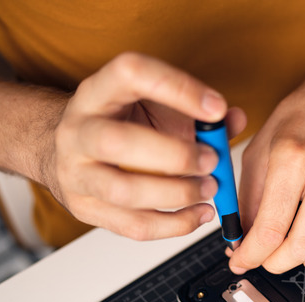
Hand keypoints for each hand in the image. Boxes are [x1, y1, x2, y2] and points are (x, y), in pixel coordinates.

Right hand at [47, 52, 245, 239]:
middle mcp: (78, 130)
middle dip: (175, 155)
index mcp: (97, 92)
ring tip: (209, 189)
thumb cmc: (122, 122)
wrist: (69, 148)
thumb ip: (196, 111)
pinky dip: (174, 225)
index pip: (131, 73)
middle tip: (212, 160)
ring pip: (124, 191)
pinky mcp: (84, 209)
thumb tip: (234, 119)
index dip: (177, 88)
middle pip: (118, 142)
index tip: (216, 108)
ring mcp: (76, 173)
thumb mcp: (155, 104)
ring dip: (177, 194)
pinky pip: (133, 225)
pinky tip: (199, 214)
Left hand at [228, 73, 304, 273]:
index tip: (242, 260)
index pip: (271, 227)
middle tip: (267, 259)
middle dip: (277, 263)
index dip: (251, 255)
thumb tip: (240, 237)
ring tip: (297, 252)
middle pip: (304, 246)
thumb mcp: (261, 148)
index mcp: (293, 158)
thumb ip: (248, 197)